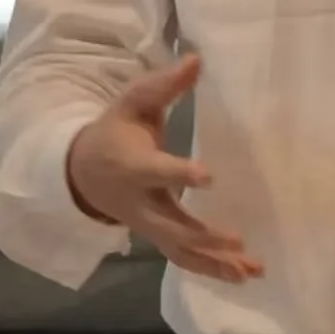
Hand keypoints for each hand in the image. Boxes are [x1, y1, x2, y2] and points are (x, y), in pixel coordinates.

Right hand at [67, 54, 262, 283]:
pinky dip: (211, 270)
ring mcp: (149, 225)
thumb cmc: (116, 129)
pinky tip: (242, 275)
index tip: (208, 175)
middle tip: (239, 241)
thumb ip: (164, 84)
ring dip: (215, 263)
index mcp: (134, 165)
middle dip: (204, 236)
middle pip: (172, 226)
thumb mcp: (133, 101)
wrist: (82, 170)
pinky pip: (183, 258)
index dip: (180, 174)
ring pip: (180, 251)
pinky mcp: (158, 236)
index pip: (157, 171)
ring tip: (252, 270)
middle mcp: (141, 202)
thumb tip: (197, 59)